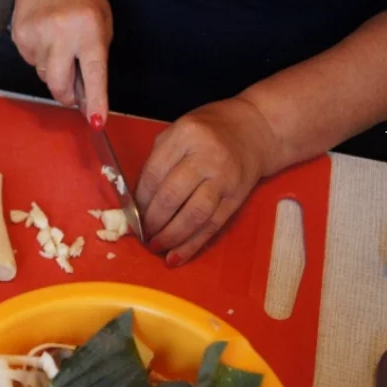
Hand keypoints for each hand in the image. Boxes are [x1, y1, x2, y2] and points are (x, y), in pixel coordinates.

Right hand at [10, 0, 111, 124]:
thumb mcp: (101, 23)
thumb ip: (95, 59)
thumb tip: (86, 98)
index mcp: (89, 30)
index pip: (93, 72)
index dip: (95, 99)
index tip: (96, 121)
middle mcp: (62, 33)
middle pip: (59, 85)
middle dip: (66, 95)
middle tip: (72, 92)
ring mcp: (37, 35)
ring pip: (44, 76)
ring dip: (52, 69)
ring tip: (57, 41)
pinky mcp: (20, 37)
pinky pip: (31, 63)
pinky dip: (39, 57)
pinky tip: (43, 35)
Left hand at [135, 97, 278, 265]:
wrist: (254, 130)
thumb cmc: (207, 132)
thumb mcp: (177, 133)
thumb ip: (158, 162)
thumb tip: (138, 202)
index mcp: (185, 136)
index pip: (155, 174)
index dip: (140, 201)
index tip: (132, 216)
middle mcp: (207, 157)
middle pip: (172, 196)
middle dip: (153, 221)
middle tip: (142, 235)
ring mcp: (224, 179)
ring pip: (194, 215)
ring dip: (171, 237)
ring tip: (156, 247)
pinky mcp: (237, 198)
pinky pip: (212, 226)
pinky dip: (192, 244)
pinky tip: (176, 256)